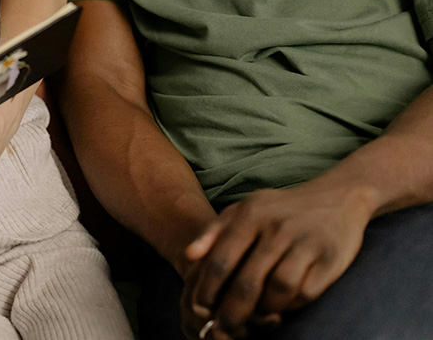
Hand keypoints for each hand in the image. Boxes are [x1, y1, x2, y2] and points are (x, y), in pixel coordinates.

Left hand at [178, 182, 372, 337]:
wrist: (336, 196)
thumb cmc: (279, 209)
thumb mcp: (244, 209)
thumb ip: (213, 231)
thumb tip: (188, 255)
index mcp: (250, 215)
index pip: (221, 260)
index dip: (207, 290)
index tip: (200, 309)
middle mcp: (277, 228)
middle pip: (248, 282)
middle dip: (232, 313)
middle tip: (223, 330)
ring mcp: (305, 243)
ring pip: (278, 290)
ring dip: (264, 311)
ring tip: (255, 318)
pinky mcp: (331, 259)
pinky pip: (306, 293)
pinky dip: (291, 305)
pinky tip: (282, 307)